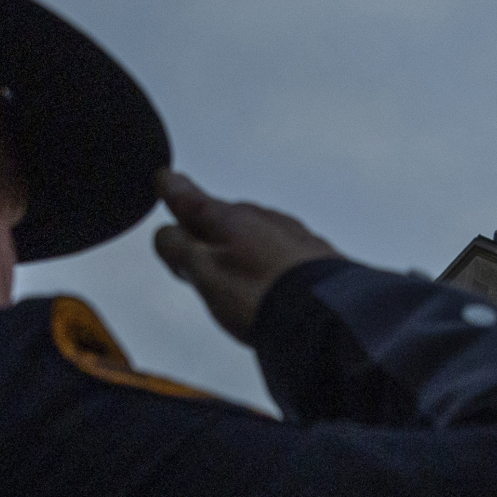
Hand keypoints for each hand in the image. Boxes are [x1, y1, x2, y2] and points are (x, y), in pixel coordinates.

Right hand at [152, 170, 339, 339]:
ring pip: (257, 236)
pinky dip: (270, 263)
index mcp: (230, 219)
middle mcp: (264, 219)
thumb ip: (180, 249)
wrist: (330, 316)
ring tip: (229, 274)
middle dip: (208, 228)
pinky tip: (270, 284)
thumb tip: (165, 231)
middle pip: (225, 219)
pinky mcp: (319, 258)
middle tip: (191, 240)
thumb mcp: (205, 274)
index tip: (166, 180)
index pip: (192, 200)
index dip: (176, 192)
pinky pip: (284, 254)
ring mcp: (294, 236)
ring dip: (241, 248)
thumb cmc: (262, 295)